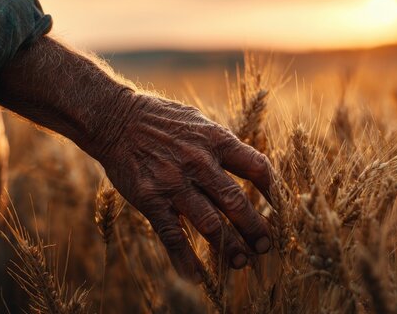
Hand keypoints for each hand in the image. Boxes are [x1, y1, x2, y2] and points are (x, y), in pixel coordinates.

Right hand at [98, 93, 272, 281]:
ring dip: (229, 247)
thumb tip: (252, 169)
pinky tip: (198, 277)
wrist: (115, 118)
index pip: (257, 168)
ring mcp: (174, 182)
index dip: (273, 192)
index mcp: (216, 140)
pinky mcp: (150, 199)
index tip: (281, 209)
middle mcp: (199, 162)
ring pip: (210, 223)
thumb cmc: (162, 120)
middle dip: (255, 228)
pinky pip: (172, 235)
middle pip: (236, 202)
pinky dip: (185, 259)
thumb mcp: (200, 123)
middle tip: (266, 247)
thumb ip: (223, 147)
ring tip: (241, 263)